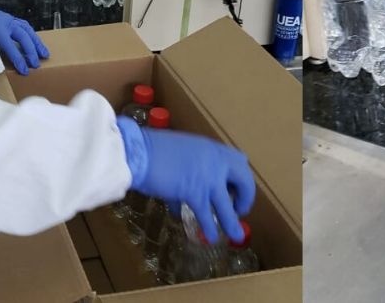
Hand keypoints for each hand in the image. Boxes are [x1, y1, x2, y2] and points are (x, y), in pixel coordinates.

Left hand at [0, 0, 48, 74]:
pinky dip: (32, 35)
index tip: (24, 70)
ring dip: (37, 42)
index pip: (10, 45)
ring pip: (28, 30)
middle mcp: (6, 22)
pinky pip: (25, 26)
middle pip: (24, 36)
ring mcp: (10, 19)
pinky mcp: (10, 19)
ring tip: (45, 54)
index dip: (18, 58)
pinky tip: (36, 43)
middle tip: (37, 64)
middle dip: (31, 51)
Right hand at [119, 119, 254, 243]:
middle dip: (246, 196)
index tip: (236, 190)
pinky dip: (208, 226)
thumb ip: (190, 170)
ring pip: (226, 204)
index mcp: (211, 148)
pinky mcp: (194, 191)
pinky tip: (210, 236)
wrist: (139, 151)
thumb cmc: (153, 150)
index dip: (241, 178)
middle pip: (243, 179)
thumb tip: (183, 199)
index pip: (238, 161)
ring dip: (231, 222)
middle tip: (241, 209)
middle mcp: (215, 160)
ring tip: (236, 235)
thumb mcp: (180, 154)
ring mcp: (207, 176)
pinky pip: (205, 213)